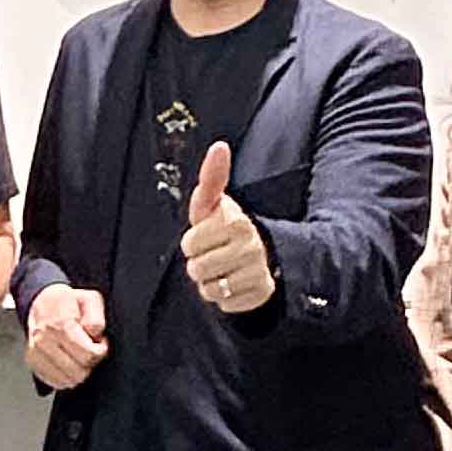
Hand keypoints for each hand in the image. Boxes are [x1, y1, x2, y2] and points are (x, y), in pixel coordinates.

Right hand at [25, 283, 108, 388]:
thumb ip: (96, 317)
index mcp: (60, 324)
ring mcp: (36, 353)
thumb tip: (94, 334)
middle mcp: (45, 340)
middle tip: (90, 348)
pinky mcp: (33, 362)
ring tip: (78, 354)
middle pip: (78, 371)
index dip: (101, 351)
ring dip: (78, 370)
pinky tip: (69, 362)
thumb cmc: (65, 301)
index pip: (87, 354)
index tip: (100, 342)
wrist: (40, 301)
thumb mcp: (89, 298)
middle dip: (90, 362)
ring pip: (68, 380)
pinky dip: (66, 376)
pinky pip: (55, 382)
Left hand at [178, 143, 275, 315]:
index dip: (192, 243)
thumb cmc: (225, 227)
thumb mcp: (214, 204)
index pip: (189, 244)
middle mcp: (250, 246)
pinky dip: (225, 298)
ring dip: (210, 283)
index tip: (204, 236)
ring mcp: (257, 271)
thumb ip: (212, 178)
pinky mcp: (261, 293)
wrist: (261, 253)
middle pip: (197, 269)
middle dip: (199, 264)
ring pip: (210, 289)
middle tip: (213, 255)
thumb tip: (220, 146)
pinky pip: (226, 304)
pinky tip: (234, 283)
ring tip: (221, 269)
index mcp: (235, 222)